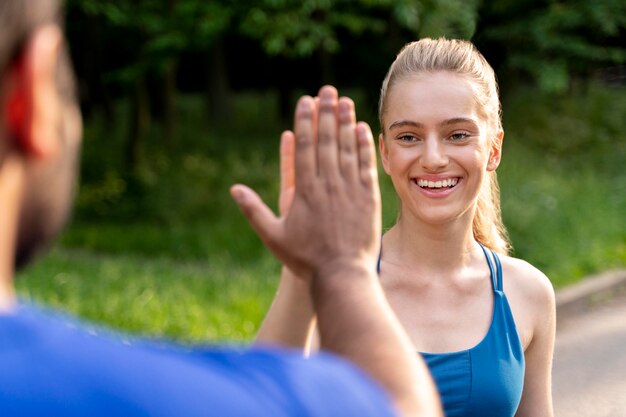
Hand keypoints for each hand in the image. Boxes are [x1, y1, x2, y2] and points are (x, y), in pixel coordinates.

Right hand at [231, 85, 380, 280]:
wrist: (341, 275)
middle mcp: (328, 184)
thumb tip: (233, 189)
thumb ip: (253, 210)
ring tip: (344, 101)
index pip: (305, 147)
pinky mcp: (368, 198)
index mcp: (304, 190)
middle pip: (327, 141)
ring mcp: (350, 190)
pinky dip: (363, 146)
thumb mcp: (273, 236)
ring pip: (347, 149)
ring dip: (345, 123)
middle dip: (326, 113)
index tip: (305, 101)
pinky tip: (362, 128)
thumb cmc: (305, 259)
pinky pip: (365, 166)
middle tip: (327, 90)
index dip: (305, 122)